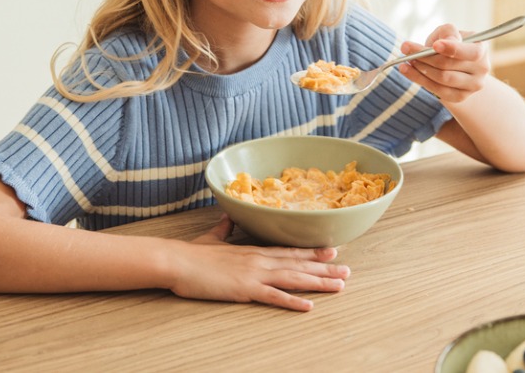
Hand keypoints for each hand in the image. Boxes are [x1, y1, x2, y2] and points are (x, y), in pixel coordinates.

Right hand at [167, 215, 350, 311]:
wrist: (177, 260)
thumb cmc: (192, 253)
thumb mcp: (212, 238)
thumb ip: (224, 230)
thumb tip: (228, 218)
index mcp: (253, 251)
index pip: (288, 251)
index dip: (311, 252)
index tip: (331, 251)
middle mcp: (259, 260)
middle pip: (298, 264)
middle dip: (324, 268)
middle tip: (347, 270)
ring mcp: (254, 274)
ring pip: (294, 278)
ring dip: (318, 283)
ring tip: (339, 286)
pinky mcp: (245, 289)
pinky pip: (274, 297)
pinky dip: (293, 301)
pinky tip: (309, 306)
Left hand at [397, 23, 488, 103]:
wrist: (455, 64)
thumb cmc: (450, 43)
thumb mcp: (449, 32)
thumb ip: (448, 32)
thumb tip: (442, 43)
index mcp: (481, 49)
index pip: (470, 52)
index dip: (452, 49)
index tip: (435, 45)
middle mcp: (481, 69)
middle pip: (449, 65)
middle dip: (424, 57)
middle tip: (406, 49)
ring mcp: (472, 86)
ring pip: (442, 78)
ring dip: (419, 69)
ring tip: (405, 60)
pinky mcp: (460, 97)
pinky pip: (438, 90)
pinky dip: (419, 80)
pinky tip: (407, 71)